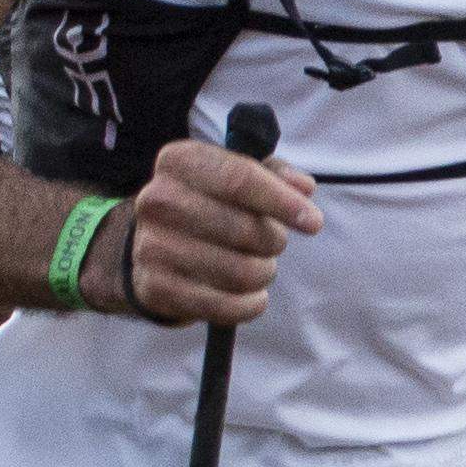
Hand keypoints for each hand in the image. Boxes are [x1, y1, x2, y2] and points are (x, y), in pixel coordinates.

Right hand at [115, 134, 319, 327]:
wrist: (152, 246)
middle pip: (244, 230)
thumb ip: (275, 174)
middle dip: (274, 241)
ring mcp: (152, 246)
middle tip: (274, 243)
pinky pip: (225, 306)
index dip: (283, 202)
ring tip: (259, 266)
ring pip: (239, 272)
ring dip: (263, 273)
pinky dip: (251, 305)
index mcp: (179, 161)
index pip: (239, 180)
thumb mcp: (238, 175)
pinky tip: (253, 295)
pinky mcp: (156, 288)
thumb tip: (304, 188)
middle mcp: (157, 200)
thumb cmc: (208, 204)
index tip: (313, 222)